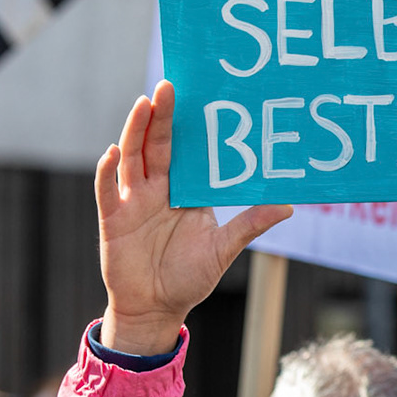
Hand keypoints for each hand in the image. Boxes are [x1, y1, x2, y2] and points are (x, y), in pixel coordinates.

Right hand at [95, 81, 290, 352]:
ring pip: (131, 159)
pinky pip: (107, 191)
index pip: (183, 149)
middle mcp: (156, 189)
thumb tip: (288, 206)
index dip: (186, 123)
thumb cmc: (189, 277)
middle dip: (161, 116)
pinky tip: (113, 153)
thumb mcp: (224, 249)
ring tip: (143, 104)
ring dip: (135, 131)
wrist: (156, 309)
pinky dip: (107, 172)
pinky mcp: (114, 220)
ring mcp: (133, 202)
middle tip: (168, 87)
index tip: (196, 93)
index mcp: (182, 190)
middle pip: (156, 145)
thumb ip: (250, 224)